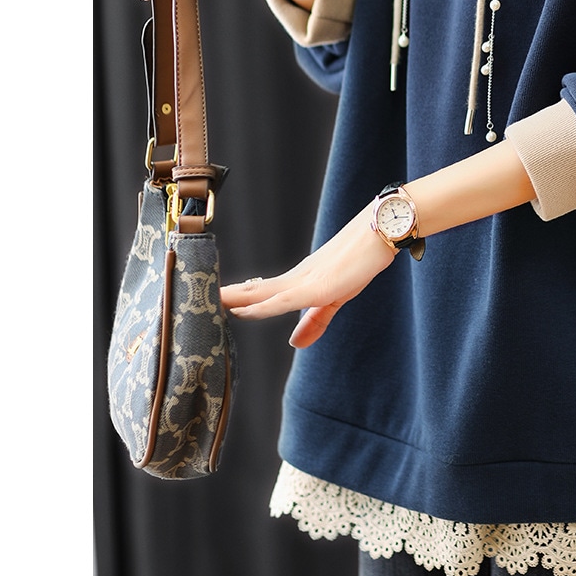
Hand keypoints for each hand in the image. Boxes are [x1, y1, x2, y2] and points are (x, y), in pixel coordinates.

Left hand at [220, 207, 397, 347]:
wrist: (382, 231)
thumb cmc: (363, 259)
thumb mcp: (337, 298)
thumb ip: (316, 320)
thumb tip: (296, 343)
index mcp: (299, 280)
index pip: (259, 292)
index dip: (235, 298)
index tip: (211, 302)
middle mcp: (296, 278)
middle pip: (251, 291)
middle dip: (224, 298)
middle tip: (193, 301)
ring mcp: (305, 281)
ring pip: (259, 293)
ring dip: (233, 299)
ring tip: (206, 303)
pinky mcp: (317, 286)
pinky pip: (283, 299)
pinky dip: (261, 306)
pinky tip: (243, 311)